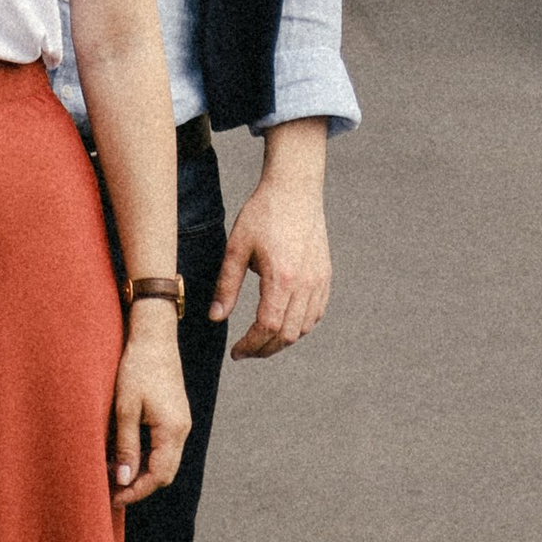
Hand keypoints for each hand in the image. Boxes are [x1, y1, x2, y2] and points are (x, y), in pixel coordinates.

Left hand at [110, 311, 191, 503]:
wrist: (154, 335)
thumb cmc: (137, 367)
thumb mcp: (125, 408)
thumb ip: (126, 446)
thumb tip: (123, 479)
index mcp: (173, 430)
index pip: (159, 476)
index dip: (136, 491)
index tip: (114, 498)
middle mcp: (182, 429)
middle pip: (164, 472)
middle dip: (139, 485)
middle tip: (111, 490)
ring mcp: (180, 422)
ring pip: (164, 460)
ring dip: (141, 470)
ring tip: (113, 472)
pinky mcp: (174, 414)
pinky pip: (163, 446)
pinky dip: (145, 455)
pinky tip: (124, 452)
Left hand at [214, 126, 332, 359]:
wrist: (295, 189)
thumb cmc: (263, 214)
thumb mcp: (236, 247)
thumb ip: (226, 285)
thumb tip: (216, 318)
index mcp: (282, 277)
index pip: (268, 327)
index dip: (251, 345)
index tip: (236, 352)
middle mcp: (305, 283)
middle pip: (288, 335)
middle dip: (265, 349)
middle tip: (246, 351)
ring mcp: (319, 280)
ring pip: (304, 328)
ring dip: (282, 340)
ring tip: (261, 340)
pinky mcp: (325, 276)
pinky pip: (316, 314)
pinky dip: (300, 327)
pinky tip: (284, 324)